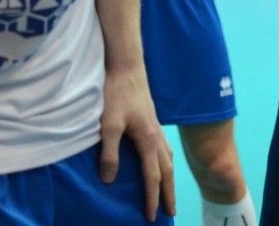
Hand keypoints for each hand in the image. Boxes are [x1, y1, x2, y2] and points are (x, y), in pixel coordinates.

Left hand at [100, 68, 175, 220]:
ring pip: (169, 159)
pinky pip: (165, 148)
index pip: (152, 176)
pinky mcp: (152, 120)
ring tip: (169, 193)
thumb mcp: (108, 125)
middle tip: (170, 213)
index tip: (150, 216)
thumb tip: (109, 180)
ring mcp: (156, 127)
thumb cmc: (115, 93)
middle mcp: (156, 136)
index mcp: (147, 140)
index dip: (151, 198)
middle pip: (167, 171)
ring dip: (170, 179)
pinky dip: (167, 161)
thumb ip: (109, 153)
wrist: (126, 67)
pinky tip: (162, 160)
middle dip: (168, 194)